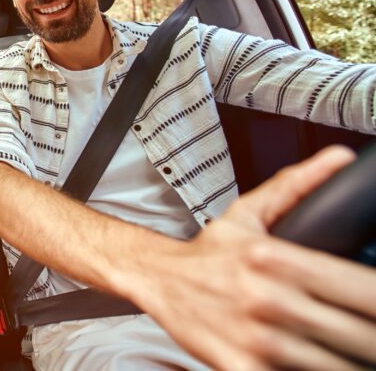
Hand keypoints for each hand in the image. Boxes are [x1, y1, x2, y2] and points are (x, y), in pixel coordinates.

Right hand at [137, 146, 375, 369]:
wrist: (154, 279)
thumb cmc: (206, 254)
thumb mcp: (250, 213)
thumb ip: (298, 186)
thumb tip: (341, 158)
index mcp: (279, 259)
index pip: (363, 290)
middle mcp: (271, 300)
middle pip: (359, 336)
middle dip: (373, 339)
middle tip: (368, 334)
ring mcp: (259, 340)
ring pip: (334, 365)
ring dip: (348, 360)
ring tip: (349, 350)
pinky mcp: (242, 368)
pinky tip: (313, 361)